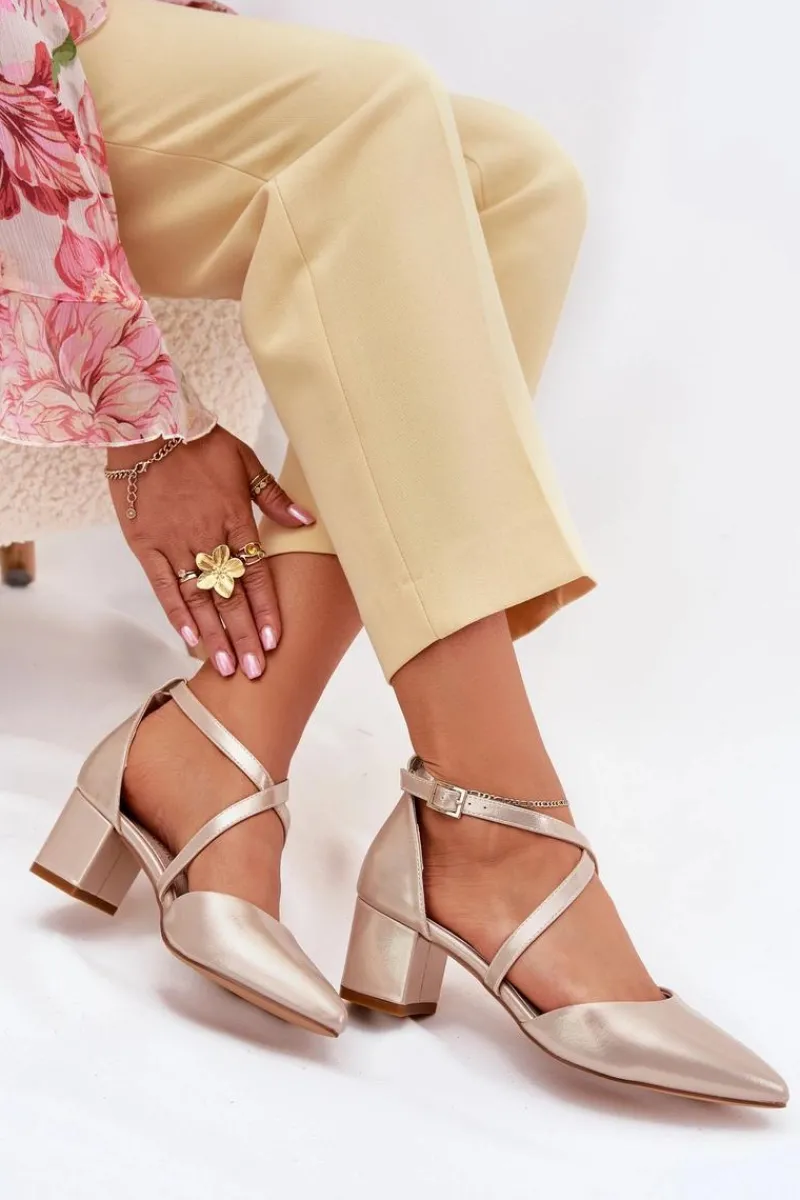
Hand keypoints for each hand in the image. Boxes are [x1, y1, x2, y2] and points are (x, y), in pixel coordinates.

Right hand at [106, 426, 313, 677]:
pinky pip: (163, 585)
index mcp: (235, 520)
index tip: (274, 641)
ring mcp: (175, 544)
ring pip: (198, 598)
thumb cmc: (201, 443)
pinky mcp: (146, 545)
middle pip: (229, 596)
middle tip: (255, 672)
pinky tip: (189, 638)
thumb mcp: (247, 462)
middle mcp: (207, 538)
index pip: (256, 575)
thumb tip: (310, 521)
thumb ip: (276, 498)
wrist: (149, 425)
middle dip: (243, 636)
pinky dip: (176, 612)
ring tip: (226, 667)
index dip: (265, 610)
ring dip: (213, 634)